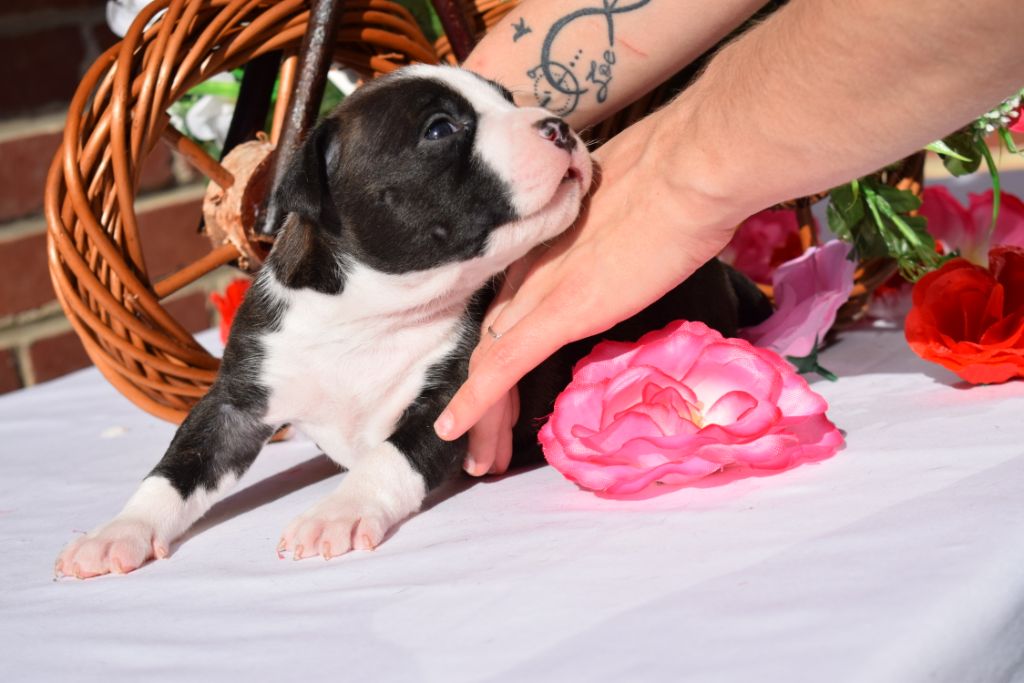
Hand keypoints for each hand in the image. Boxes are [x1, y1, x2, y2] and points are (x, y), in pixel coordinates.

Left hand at [435, 107, 747, 443]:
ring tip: (480, 458)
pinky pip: (503, 364)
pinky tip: (457, 432)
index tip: (499, 395)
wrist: (691, 170)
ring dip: (482, 414)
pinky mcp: (559, 310)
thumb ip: (613, 242)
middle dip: (484, 399)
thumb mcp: (632, 214)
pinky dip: (476, 400)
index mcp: (544, 247)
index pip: (508, 311)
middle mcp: (531, 268)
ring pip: (491, 360)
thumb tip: (631, 255)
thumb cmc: (679, 184)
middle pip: (492, 341)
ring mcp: (541, 289)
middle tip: (482, 444)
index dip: (496, 358)